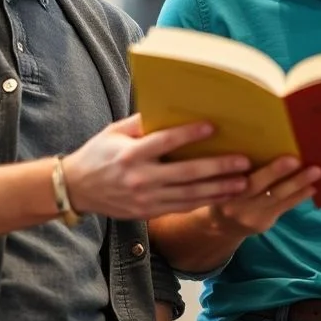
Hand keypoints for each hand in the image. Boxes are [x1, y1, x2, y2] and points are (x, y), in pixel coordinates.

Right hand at [62, 114, 250, 219]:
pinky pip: (182, 207)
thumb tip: (169, 108)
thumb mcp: (114, 132)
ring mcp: (145, 199)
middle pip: (186, 173)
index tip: (213, 127)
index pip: (164, 143)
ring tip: (244, 183)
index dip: (189, 135)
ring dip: (219, 189)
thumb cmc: (98, 154)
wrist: (76, 189)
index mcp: (131, 155)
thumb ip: (141, 123)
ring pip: (189, 195)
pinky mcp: (149, 212)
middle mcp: (140, 178)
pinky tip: (224, 196)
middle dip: (217, 168)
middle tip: (244, 162)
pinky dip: (205, 201)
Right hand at [207, 156, 320, 236]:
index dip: (247, 164)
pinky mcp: (263, 223)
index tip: (266, 148)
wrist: (221, 227)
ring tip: (316, 171)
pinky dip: (299, 196)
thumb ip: (233, 165)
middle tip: (296, 159)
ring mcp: (249, 215)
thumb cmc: (225, 190)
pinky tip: (313, 187)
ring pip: (275, 197)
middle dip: (277, 172)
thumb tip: (262, 136)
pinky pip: (284, 207)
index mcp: (220, 185)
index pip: (233, 173)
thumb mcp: (221, 178)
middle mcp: (232, 202)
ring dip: (297, 183)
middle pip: (256, 185)